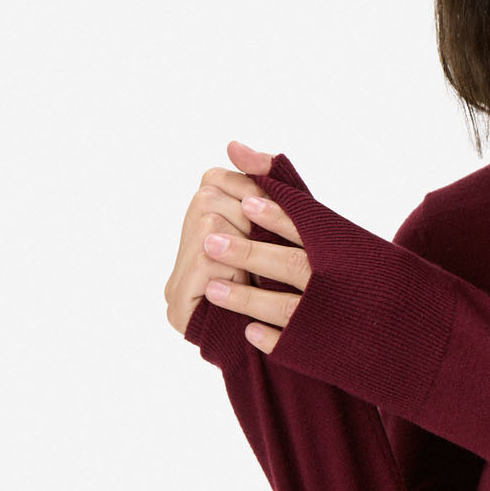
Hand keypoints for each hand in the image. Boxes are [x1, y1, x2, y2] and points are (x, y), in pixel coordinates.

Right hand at [165, 139, 310, 351]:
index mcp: (206, 225)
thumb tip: (233, 142)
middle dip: (247, 220)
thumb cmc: (306, 284)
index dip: (247, 189)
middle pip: (207, 202)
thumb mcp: (291, 230)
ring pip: (208, 230)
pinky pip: (203, 271)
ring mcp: (175, 282)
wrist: (314, 348)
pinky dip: (233, 275)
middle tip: (276, 250)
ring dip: (244, 248)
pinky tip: (252, 287)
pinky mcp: (177, 311)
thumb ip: (268, 185)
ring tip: (264, 270)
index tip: (274, 211)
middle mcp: (185, 250)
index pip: (212, 180)